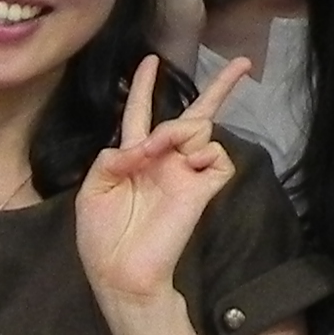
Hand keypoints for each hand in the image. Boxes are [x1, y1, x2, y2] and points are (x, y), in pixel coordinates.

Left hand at [76, 55, 244, 309]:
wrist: (120, 273)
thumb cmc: (101, 238)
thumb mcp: (91, 190)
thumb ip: (109, 158)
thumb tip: (139, 145)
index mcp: (133, 158)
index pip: (140, 113)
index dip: (143, 87)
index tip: (150, 61)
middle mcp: (163, 161)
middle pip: (194, 115)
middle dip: (219, 88)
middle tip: (242, 66)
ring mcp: (185, 174)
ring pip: (201, 128)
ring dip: (180, 128)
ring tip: (160, 148)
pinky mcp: (202, 190)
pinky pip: (218, 157)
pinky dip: (206, 151)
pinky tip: (188, 162)